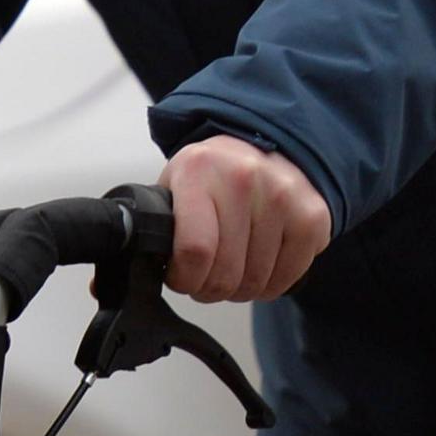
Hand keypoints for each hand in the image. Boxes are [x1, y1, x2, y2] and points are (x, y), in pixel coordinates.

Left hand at [160, 137, 331, 304]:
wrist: (263, 146)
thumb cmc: (211, 177)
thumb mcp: (173, 187)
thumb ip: (155, 229)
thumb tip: (122, 277)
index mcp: (199, 171)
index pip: (195, 251)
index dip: (185, 279)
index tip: (181, 277)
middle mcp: (244, 178)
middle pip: (225, 274)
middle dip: (209, 289)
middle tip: (206, 276)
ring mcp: (284, 196)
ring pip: (256, 283)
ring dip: (240, 289)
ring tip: (233, 267)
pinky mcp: (313, 216)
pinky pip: (286, 279)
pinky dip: (269, 285)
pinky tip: (259, 264)